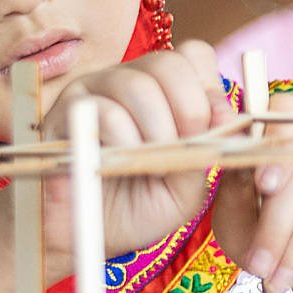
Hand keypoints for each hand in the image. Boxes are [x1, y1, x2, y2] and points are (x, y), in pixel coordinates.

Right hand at [40, 44, 235, 274]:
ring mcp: (94, 90)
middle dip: (189, 110)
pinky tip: (122, 165)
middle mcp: (129, 80)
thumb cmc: (137, 208)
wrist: (85, 236)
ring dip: (157, 131)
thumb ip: (207, 152)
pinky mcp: (65, 111)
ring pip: (138, 85)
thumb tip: (226, 115)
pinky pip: (104, 111)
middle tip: (181, 150)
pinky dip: (125, 141)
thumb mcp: (186, 188)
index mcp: (164, 90)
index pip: (194, 55)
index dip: (210, 91)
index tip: (213, 132)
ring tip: (152, 166)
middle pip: (169, 64)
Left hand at [206, 88, 292, 292]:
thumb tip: (243, 173)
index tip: (262, 183)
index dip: (275, 141)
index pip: (285, 110)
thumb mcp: (237, 216)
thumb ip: (235, 191)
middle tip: (258, 265)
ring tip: (277, 280)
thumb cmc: (265, 233)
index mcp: (286, 131)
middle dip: (276, 224)